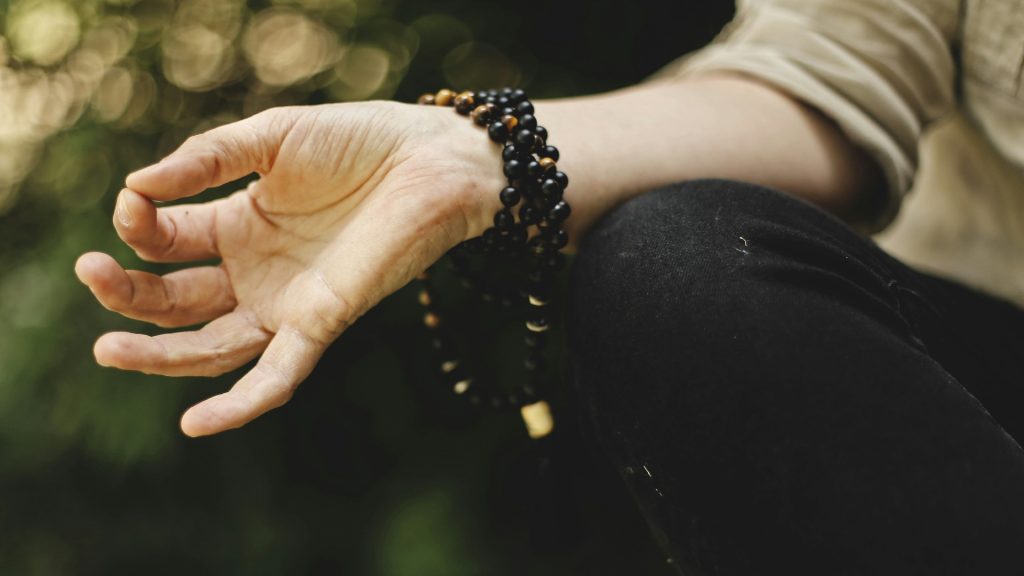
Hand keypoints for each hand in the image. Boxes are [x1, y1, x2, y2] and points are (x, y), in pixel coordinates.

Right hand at [75, 101, 503, 436]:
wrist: (431, 160)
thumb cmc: (358, 141)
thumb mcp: (270, 139)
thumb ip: (206, 159)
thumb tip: (136, 185)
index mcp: (237, 225)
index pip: (166, 242)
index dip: (139, 227)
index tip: (131, 202)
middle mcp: (255, 271)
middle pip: (176, 301)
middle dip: (128, 295)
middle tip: (90, 274)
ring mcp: (286, 302)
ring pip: (210, 346)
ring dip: (158, 355)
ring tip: (107, 350)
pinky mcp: (321, 323)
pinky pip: (277, 374)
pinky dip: (240, 403)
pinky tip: (195, 425)